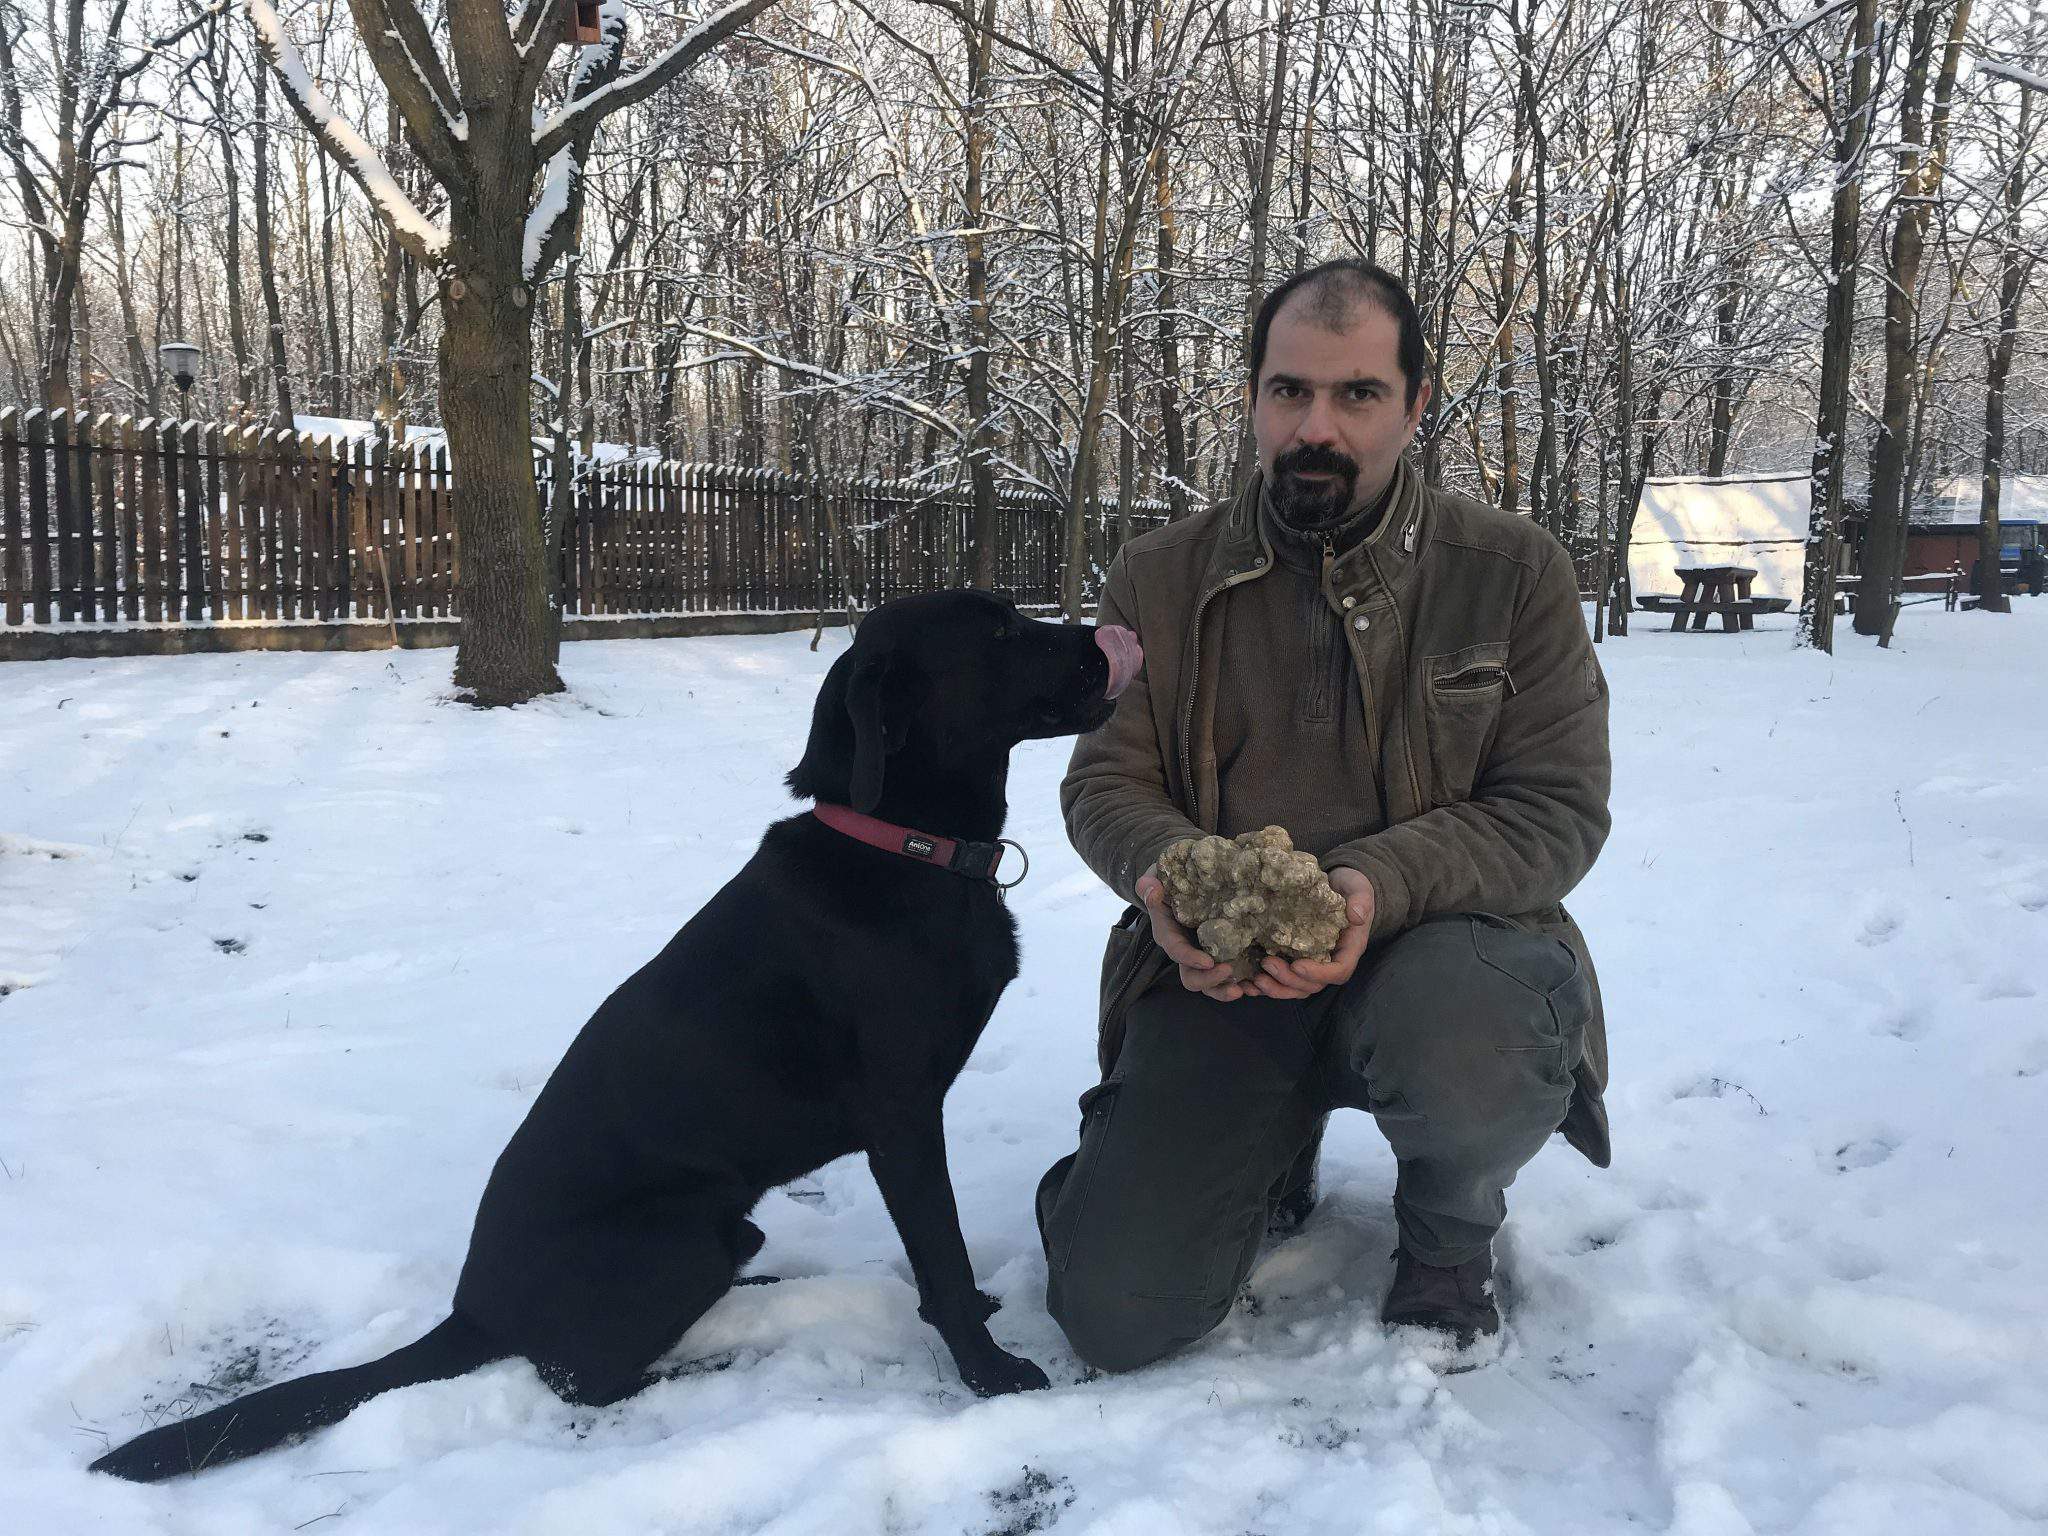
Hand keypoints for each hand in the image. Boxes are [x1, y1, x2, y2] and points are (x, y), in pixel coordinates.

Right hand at [1135, 857, 1251, 1001]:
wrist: (1183, 882)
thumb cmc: (1168, 880)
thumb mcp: (1156, 878)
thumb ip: (1150, 885)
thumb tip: (1153, 888)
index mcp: (1169, 934)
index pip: (1176, 950)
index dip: (1190, 959)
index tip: (1208, 961)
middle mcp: (1186, 950)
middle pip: (1191, 977)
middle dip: (1209, 980)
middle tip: (1230, 971)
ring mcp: (1203, 955)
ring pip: (1210, 983)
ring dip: (1225, 990)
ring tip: (1245, 988)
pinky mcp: (1220, 954)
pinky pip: (1228, 976)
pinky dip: (1241, 983)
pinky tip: (1257, 985)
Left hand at [1244, 867, 1374, 999]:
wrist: (1337, 885)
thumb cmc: (1349, 888)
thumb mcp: (1359, 889)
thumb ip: (1361, 900)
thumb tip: (1357, 916)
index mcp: (1348, 949)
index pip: (1338, 972)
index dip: (1318, 974)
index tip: (1297, 965)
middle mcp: (1330, 961)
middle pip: (1313, 985)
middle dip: (1289, 980)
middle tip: (1267, 964)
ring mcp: (1312, 964)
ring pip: (1296, 988)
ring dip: (1276, 988)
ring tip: (1255, 980)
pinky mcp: (1295, 960)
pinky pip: (1283, 981)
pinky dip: (1266, 986)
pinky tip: (1248, 984)